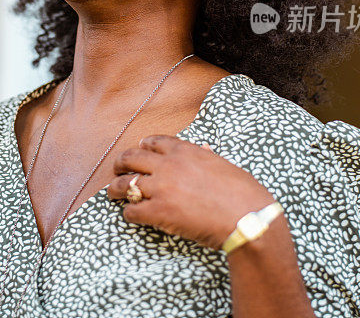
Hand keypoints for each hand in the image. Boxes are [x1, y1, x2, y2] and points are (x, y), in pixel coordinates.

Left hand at [106, 135, 274, 248]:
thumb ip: (208, 156)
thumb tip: (204, 148)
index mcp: (186, 150)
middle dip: (121, 163)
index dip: (143, 146)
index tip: (139, 149)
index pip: (154, 142)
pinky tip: (131, 215)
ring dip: (115, 188)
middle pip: (132, 158)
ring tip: (112, 193)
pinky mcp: (158, 212)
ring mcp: (161, 187)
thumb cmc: (243, 193)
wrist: (247, 218)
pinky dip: (129, 213)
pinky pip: (132, 210)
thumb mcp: (225, 165)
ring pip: (126, 184)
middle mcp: (168, 165)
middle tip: (117, 169)